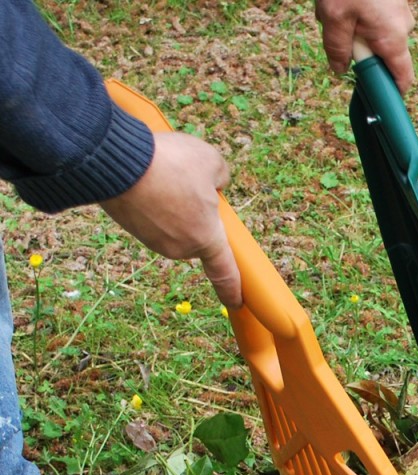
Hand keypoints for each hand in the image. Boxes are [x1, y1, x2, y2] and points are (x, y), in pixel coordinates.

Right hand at [100, 132, 241, 307]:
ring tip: (164, 174)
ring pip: (174, 220)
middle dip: (198, 211)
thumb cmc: (170, 164)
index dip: (232, 288)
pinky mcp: (132, 228)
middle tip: (189, 179)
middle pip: (198, 232)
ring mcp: (153, 240)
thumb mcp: (211, 161)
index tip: (236, 302)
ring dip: (173, 201)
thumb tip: (214, 183)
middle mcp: (180, 248)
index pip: (224, 271)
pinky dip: (154, 199)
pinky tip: (147, 177)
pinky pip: (153, 214)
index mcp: (206, 239)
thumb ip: (221, 177)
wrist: (114, 161)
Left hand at [315, 0, 414, 92]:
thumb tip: (340, 69)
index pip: (403, 78)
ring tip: (338, 7)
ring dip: (356, 28)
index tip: (375, 99)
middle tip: (338, 33)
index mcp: (393, 37)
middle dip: (359, 51)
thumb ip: (336, 48)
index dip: (391, 93)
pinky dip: (359, 12)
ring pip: (377, 33)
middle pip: (383, 54)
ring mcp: (400, 10)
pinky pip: (377, 15)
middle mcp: (402, 25)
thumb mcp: (335, 16)